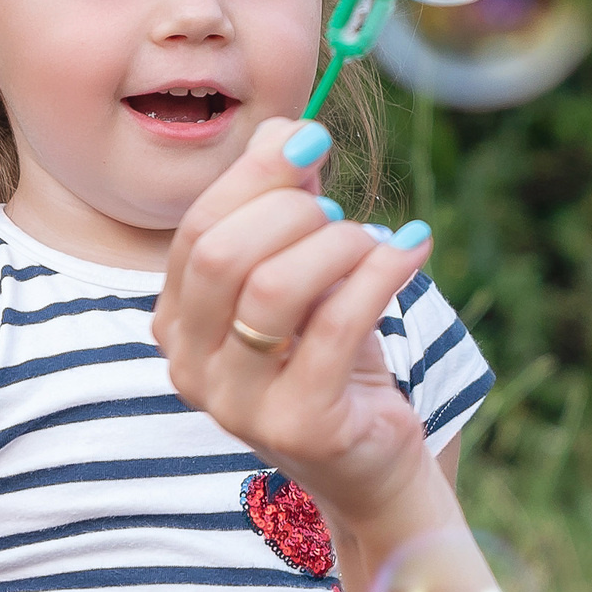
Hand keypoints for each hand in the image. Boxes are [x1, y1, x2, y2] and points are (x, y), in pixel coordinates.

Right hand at [155, 117, 440, 537]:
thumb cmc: (332, 357)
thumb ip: (288, 204)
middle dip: (293, 212)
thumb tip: (287, 131)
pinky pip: (337, 325)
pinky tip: (413, 250)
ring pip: (275, 288)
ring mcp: (238, 404)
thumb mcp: (306, 273)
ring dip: (339, 245)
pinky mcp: (299, 425)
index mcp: (178, 323)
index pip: (198, 230)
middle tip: (344, 212)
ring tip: (378, 241)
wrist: (371, 460)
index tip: (310, 141)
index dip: (254, 176)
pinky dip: (381, 273)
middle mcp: (191, 367)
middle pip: (223, 254)